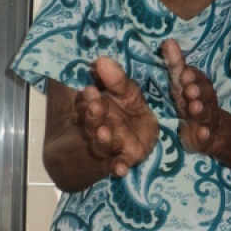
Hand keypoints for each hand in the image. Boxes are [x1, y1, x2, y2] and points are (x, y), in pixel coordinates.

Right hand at [77, 56, 158, 176]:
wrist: (140, 135)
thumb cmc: (127, 109)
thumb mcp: (126, 91)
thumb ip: (116, 80)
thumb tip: (103, 60)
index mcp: (96, 109)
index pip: (90, 104)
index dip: (90, 99)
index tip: (90, 90)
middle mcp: (101, 128)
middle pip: (95, 123)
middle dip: (94, 115)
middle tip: (95, 105)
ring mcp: (113, 146)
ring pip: (104, 142)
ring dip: (102, 138)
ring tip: (103, 132)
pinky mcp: (127, 158)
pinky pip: (120, 164)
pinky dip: (118, 167)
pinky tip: (121, 169)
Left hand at [161, 38, 222, 153]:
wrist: (212, 132)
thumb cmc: (191, 102)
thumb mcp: (182, 84)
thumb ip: (176, 65)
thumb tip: (168, 41)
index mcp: (199, 87)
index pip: (197, 78)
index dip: (192, 76)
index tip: (184, 74)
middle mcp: (205, 101)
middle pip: (204, 95)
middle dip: (198, 91)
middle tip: (189, 90)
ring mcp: (207, 120)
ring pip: (206, 114)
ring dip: (201, 110)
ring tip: (195, 108)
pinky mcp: (205, 138)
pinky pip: (206, 137)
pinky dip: (205, 134)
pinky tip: (202, 133)